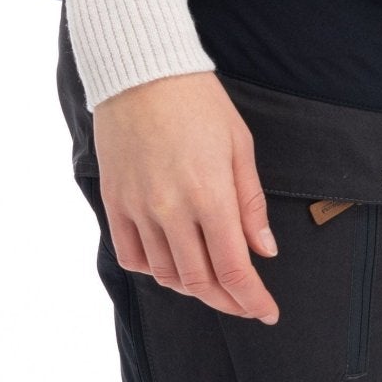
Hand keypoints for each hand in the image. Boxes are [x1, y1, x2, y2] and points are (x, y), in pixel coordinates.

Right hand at [93, 70, 281, 322]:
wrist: (142, 70)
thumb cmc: (198, 101)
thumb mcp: (238, 145)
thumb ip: (250, 203)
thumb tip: (264, 251)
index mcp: (209, 195)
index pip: (233, 269)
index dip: (251, 299)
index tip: (267, 311)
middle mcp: (171, 210)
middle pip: (199, 281)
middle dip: (227, 301)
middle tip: (244, 304)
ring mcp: (139, 209)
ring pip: (165, 275)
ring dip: (192, 287)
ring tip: (212, 282)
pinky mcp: (115, 202)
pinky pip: (132, 256)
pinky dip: (153, 270)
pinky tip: (170, 264)